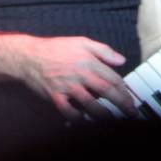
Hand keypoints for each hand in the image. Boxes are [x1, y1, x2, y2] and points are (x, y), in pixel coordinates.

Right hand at [14, 35, 137, 120]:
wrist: (28, 56)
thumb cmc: (54, 48)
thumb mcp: (81, 42)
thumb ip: (103, 50)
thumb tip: (121, 60)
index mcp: (88, 61)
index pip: (112, 77)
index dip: (124, 90)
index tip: (130, 98)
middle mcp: (79, 74)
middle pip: (106, 91)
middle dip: (122, 103)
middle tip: (131, 113)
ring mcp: (67, 86)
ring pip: (90, 104)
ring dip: (104, 114)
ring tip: (112, 119)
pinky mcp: (55, 96)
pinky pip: (68, 111)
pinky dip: (77, 117)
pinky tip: (83, 119)